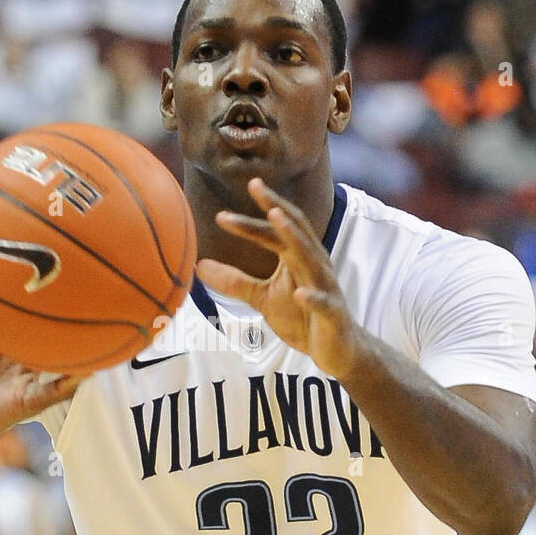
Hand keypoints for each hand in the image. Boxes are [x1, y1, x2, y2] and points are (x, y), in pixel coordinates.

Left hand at [197, 178, 361, 382]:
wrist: (337, 350)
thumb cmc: (302, 318)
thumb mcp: (262, 298)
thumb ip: (234, 281)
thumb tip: (198, 265)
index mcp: (297, 258)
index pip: (277, 229)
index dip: (259, 211)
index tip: (236, 196)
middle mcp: (314, 265)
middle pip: (294, 230)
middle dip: (276, 206)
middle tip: (255, 185)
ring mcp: (325, 288)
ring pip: (311, 258)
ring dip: (293, 237)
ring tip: (275, 217)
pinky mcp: (332, 314)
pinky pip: (323, 303)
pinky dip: (312, 297)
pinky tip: (300, 294)